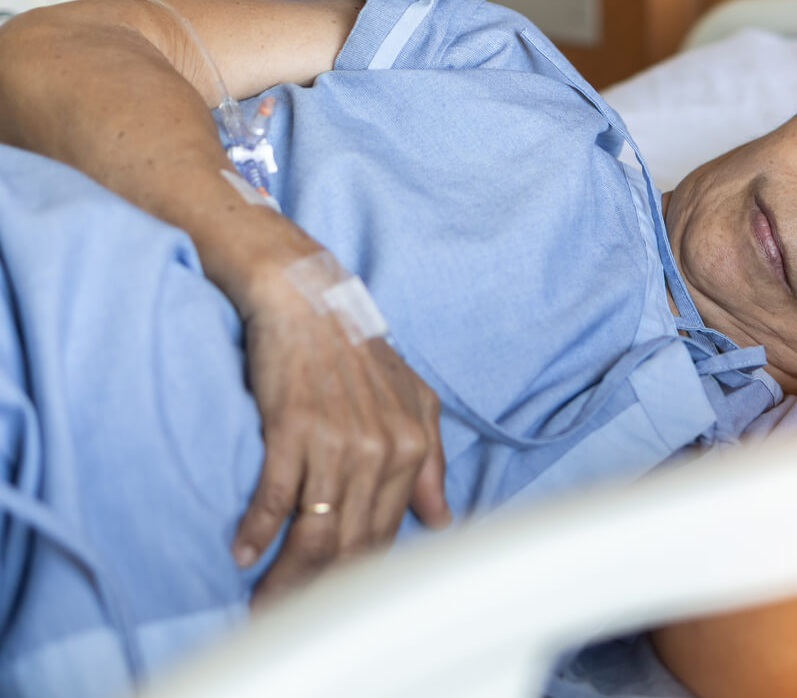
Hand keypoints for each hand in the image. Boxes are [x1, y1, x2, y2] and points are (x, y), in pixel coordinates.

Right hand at [232, 283, 448, 604]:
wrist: (307, 300)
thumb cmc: (356, 351)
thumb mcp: (412, 399)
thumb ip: (430, 462)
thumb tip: (440, 519)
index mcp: (412, 444)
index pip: (387, 530)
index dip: (359, 570)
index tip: (334, 595)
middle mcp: (381, 448)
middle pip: (354, 542)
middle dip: (322, 586)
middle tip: (290, 609)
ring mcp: (337, 441)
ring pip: (318, 532)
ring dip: (287, 574)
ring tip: (264, 599)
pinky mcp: (293, 430)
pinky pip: (276, 499)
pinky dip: (258, 532)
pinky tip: (243, 553)